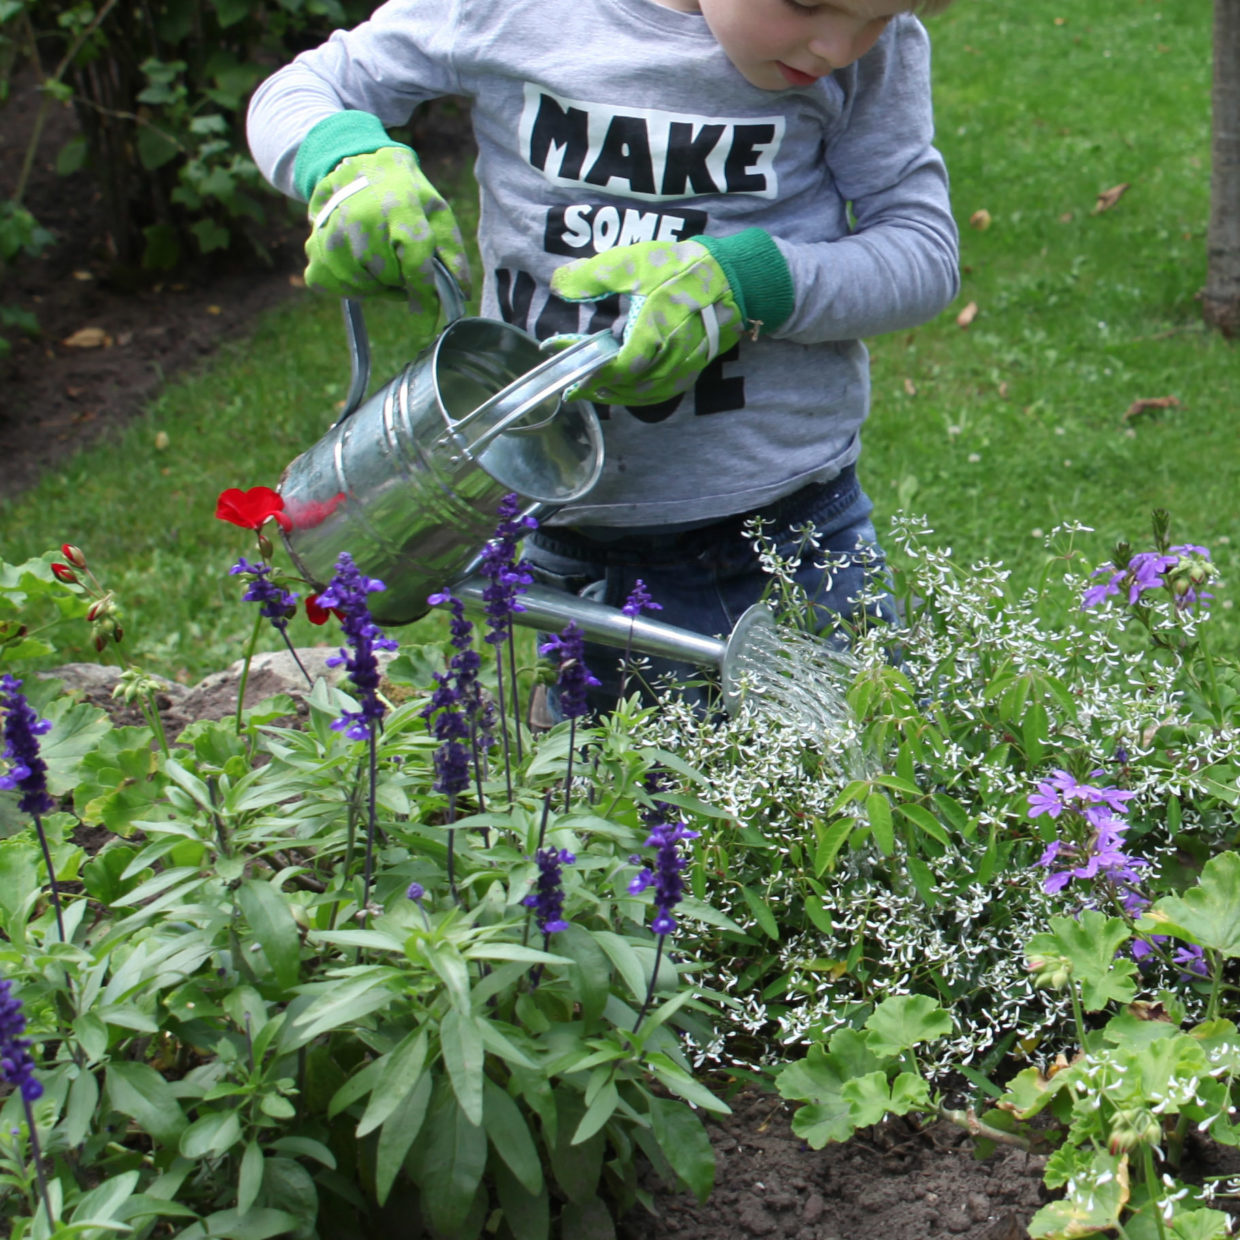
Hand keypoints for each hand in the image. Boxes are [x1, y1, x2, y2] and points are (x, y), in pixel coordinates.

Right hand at [304, 146, 469, 336]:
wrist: (357, 163)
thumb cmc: (404, 193)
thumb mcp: (436, 211)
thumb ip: (452, 253)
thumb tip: (463, 294)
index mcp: (400, 208)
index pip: (414, 263)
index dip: (423, 298)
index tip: (428, 324)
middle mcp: (362, 219)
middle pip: (387, 278)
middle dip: (401, 281)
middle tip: (402, 263)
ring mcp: (333, 231)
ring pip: (360, 286)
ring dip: (376, 285)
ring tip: (381, 261)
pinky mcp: (313, 245)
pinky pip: (332, 284)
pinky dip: (348, 283)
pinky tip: (357, 263)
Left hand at [548, 229, 793, 406]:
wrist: (735, 277)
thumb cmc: (683, 269)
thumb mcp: (633, 264)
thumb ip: (592, 276)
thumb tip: (556, 285)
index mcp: (651, 335)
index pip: (613, 368)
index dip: (587, 372)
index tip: (564, 367)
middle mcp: (668, 359)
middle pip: (626, 388)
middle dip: (597, 389)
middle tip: (574, 386)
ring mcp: (683, 367)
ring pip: (644, 395)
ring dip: (618, 395)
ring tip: (596, 389)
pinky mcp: (693, 368)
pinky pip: (662, 392)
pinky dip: (641, 395)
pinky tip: (628, 388)